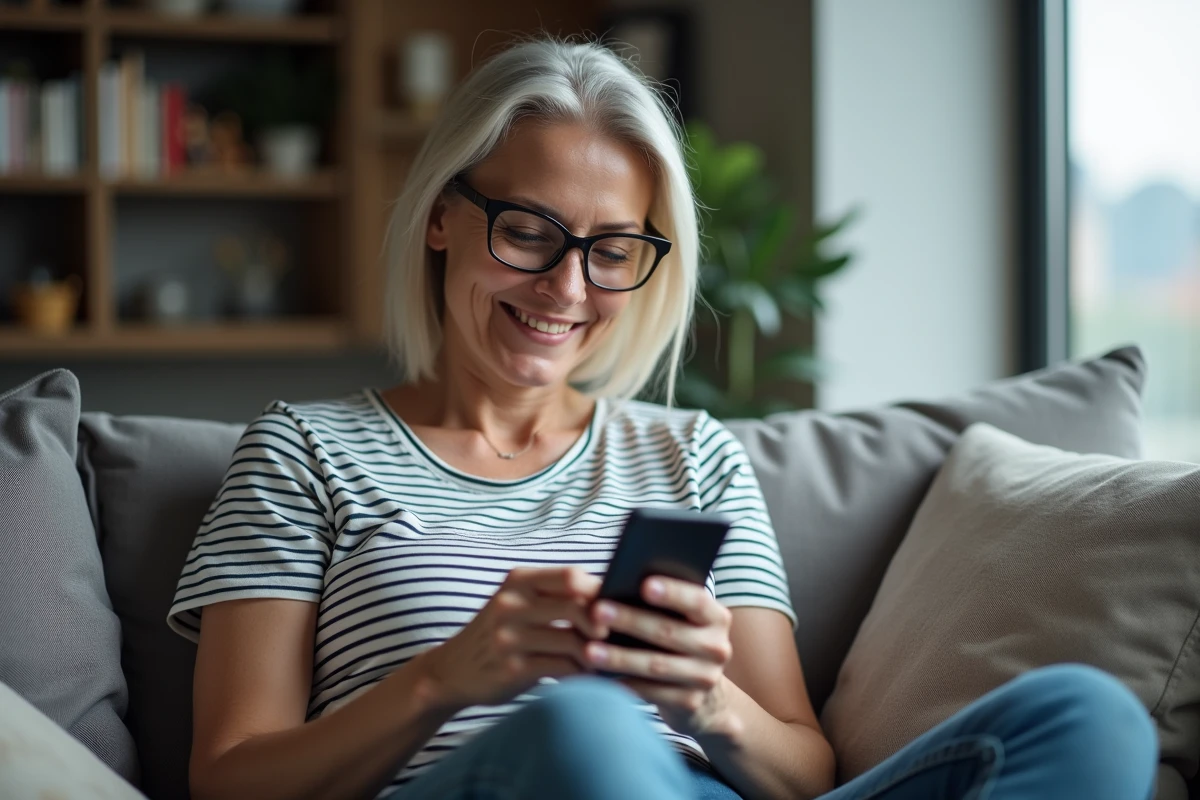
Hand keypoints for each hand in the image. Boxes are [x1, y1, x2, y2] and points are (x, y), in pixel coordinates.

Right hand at [416, 566, 604, 710]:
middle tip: (611, 637)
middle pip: (576, 607)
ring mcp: (509, 638)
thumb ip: (554, 595)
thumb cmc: (499, 633)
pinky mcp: (512, 669)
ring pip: (572, 641)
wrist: (452, 670)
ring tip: (600, 659)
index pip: (570, 576)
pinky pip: (562, 668)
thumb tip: (611, 598)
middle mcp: (511, 605)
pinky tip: (583, 675)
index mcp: (518, 581)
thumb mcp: (517, 603)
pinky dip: (580, 673)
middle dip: (601, 624)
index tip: (612, 606)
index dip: (598, 591)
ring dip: (594, 653)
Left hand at [585, 576, 736, 737]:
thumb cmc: (679, 640)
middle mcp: (716, 647)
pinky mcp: (689, 702)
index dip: (672, 592)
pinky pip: (651, 692)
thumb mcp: (680, 620)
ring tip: (589, 650)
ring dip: (619, 657)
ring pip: (656, 665)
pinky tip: (599, 678)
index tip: (644, 585)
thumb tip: (618, 587)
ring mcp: (705, 678)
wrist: (704, 695)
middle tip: (596, 611)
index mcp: (716, 618)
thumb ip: (660, 603)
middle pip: (669, 632)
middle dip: (630, 620)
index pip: (697, 601)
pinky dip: (623, 683)